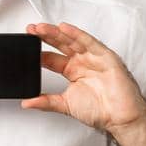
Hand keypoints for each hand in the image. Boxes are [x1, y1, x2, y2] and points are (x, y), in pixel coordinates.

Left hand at [22, 22, 145, 134]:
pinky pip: (90, 42)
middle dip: (44, 37)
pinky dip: (77, 34)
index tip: (24, 48)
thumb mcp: (66, 105)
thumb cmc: (101, 111)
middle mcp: (82, 63)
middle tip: (30, 31)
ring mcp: (93, 58)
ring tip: (41, 28)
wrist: (121, 118)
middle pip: (60, 45)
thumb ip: (46, 102)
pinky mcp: (105, 57)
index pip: (52, 58)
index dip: (38, 52)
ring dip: (57, 33)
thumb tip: (26, 102)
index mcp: (73, 72)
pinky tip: (65, 29)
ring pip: (72, 41)